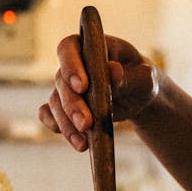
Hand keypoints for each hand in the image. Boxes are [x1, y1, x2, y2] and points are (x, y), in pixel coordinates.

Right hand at [38, 34, 159, 150]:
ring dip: (66, 124)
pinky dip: (57, 127)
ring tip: (83, 143)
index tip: (82, 86)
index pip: (68, 48)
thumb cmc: (141, 79)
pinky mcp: (63, 106)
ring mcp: (65, 87)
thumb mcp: (143, 77)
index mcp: (90, 47)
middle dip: (72, 105)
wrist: (139, 98)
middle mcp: (72, 65)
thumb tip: (112, 71)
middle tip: (86, 123)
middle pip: (60, 81)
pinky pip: (49, 115)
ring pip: (54, 102)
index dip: (70, 65)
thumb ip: (127, 76)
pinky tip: (74, 140)